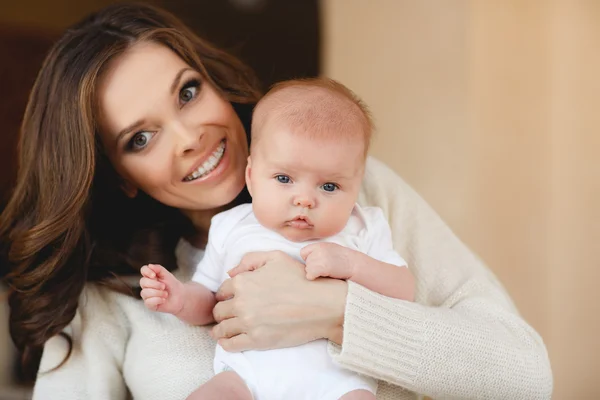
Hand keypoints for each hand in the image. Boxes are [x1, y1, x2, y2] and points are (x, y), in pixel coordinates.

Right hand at [140, 264, 184, 314]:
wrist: (180, 297)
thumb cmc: (172, 285)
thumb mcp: (167, 275)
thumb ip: (159, 269)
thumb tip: (149, 265)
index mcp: (150, 277)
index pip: (143, 270)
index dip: (147, 272)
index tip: (154, 275)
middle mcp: (146, 286)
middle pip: (143, 282)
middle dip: (155, 284)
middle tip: (164, 286)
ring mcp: (147, 295)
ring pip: (144, 293)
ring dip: (157, 293)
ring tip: (166, 294)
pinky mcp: (149, 304)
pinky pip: (148, 302)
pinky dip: (157, 300)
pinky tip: (163, 299)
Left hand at [212, 250, 347, 351]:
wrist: (322, 304)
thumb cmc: (301, 278)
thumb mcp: (276, 258)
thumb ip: (250, 260)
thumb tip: (231, 272)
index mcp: (243, 281)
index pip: (223, 290)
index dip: (225, 293)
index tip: (228, 298)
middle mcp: (241, 302)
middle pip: (219, 310)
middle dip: (222, 311)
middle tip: (226, 314)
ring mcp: (248, 323)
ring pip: (222, 329)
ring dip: (219, 329)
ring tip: (220, 330)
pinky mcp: (256, 341)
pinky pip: (231, 345)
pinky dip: (225, 343)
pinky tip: (226, 341)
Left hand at [300, 242, 357, 280]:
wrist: (355, 264)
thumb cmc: (344, 259)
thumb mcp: (330, 248)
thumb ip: (319, 251)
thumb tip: (308, 259)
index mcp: (320, 245)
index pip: (303, 252)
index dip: (308, 259)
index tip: (316, 262)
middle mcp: (318, 251)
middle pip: (306, 262)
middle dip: (312, 266)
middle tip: (324, 268)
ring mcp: (320, 259)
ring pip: (307, 269)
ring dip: (314, 273)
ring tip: (325, 272)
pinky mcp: (322, 268)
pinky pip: (309, 275)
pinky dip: (314, 277)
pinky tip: (323, 276)